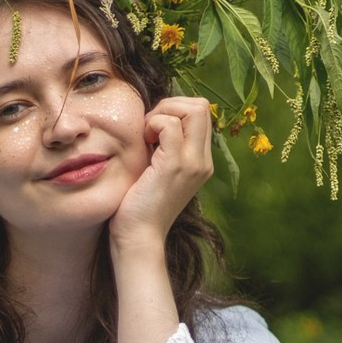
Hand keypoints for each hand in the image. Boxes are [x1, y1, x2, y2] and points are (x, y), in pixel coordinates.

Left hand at [109, 96, 214, 251]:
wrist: (138, 237)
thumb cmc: (139, 205)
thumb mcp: (157, 169)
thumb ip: (162, 146)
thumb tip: (154, 117)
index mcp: (201, 161)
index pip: (201, 113)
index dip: (174, 110)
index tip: (153, 130)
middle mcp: (203, 161)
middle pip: (202, 106)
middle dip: (170, 105)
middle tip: (149, 128)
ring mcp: (192, 163)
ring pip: (193, 109)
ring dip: (162, 113)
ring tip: (147, 137)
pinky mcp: (175, 166)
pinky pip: (169, 125)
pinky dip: (153, 124)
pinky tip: (144, 144)